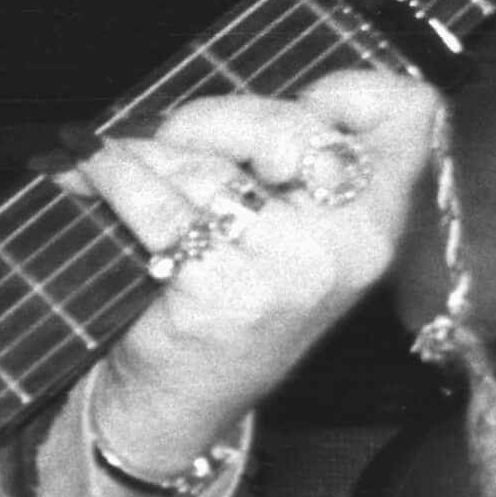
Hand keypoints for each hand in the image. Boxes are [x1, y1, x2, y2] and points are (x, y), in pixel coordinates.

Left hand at [61, 71, 441, 468]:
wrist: (178, 406)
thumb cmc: (225, 306)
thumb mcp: (285, 235)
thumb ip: (282, 164)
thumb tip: (212, 103)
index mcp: (376, 220)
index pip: (408, 113)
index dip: (345, 90)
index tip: (288, 110)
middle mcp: (351, 245)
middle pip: (292, 125)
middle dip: (211, 120)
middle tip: (168, 141)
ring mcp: (290, 270)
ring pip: (211, 168)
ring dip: (144, 154)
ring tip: (110, 165)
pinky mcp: (225, 291)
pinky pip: (160, 204)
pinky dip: (112, 180)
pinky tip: (87, 179)